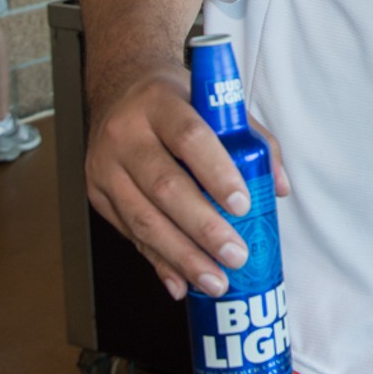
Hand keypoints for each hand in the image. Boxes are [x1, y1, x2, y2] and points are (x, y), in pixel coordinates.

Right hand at [84, 67, 288, 299]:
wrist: (120, 91)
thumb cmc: (177, 101)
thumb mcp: (215, 103)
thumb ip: (252, 140)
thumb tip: (276, 187)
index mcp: (160, 103)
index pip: (189, 137)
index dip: (216, 173)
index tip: (242, 204)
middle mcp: (126, 134)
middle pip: (165, 186)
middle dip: (203, 227)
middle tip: (234, 254)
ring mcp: (105, 167)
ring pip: (143, 219)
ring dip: (182, 256)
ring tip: (215, 279)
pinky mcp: (96, 194)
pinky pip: (129, 234)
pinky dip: (158, 262)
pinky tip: (181, 282)